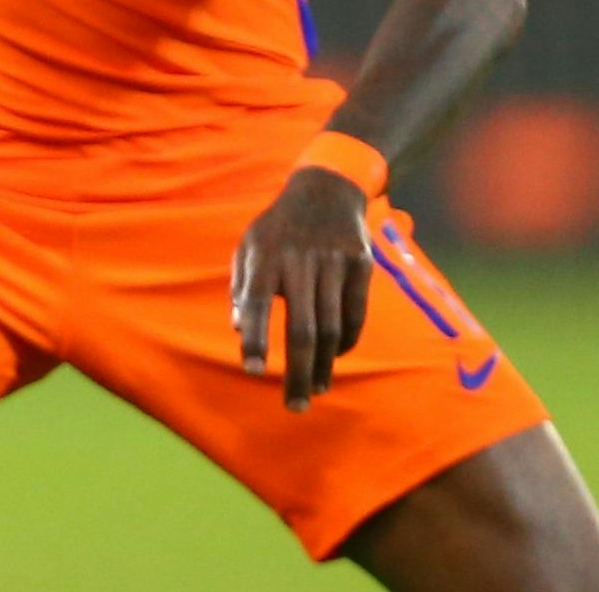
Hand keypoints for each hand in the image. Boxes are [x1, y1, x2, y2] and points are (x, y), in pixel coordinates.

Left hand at [232, 166, 373, 411]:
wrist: (325, 192)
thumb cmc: (276, 229)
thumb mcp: (248, 246)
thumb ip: (241, 287)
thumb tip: (236, 329)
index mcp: (264, 255)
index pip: (256, 302)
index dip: (254, 337)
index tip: (251, 371)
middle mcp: (300, 260)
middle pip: (302, 328)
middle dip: (298, 372)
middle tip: (294, 406)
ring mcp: (334, 263)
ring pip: (331, 328)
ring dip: (324, 366)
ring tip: (315, 391)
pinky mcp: (361, 265)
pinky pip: (355, 315)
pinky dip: (345, 343)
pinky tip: (334, 360)